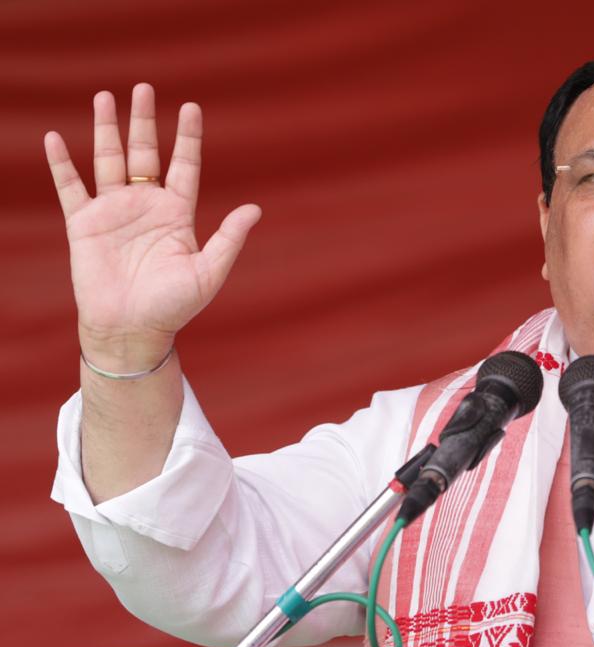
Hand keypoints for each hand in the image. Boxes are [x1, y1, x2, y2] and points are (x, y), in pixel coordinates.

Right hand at [44, 83, 260, 371]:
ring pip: (109, 160)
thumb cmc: (174, 307)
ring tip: (105, 97)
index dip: (187, 137)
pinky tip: (56, 137)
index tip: (191, 106)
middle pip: (145, 153)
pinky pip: (71, 187)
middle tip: (143, 87)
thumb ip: (229, 239)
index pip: (184, 165)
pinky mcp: (85, 225)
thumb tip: (255, 209)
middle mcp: (146, 206)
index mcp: (178, 214)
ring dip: (106, 129)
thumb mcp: (209, 272)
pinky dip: (62, 163)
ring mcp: (114, 212)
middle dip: (144, 120)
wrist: (132, 330)